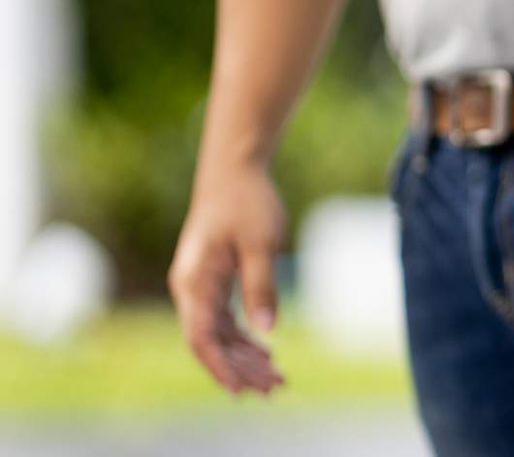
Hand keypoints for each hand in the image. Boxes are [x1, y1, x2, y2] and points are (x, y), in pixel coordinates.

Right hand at [169, 159, 286, 395]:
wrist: (234, 170)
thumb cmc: (247, 202)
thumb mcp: (261, 243)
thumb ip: (261, 286)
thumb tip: (266, 329)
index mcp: (195, 282)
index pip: (202, 337)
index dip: (221, 367)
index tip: (241, 389)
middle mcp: (191, 288)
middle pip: (212, 342)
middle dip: (241, 369)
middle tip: (275, 388)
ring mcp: (200, 286)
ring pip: (219, 334)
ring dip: (244, 357)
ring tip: (276, 378)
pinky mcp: (213, 281)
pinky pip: (224, 320)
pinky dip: (244, 338)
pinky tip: (266, 352)